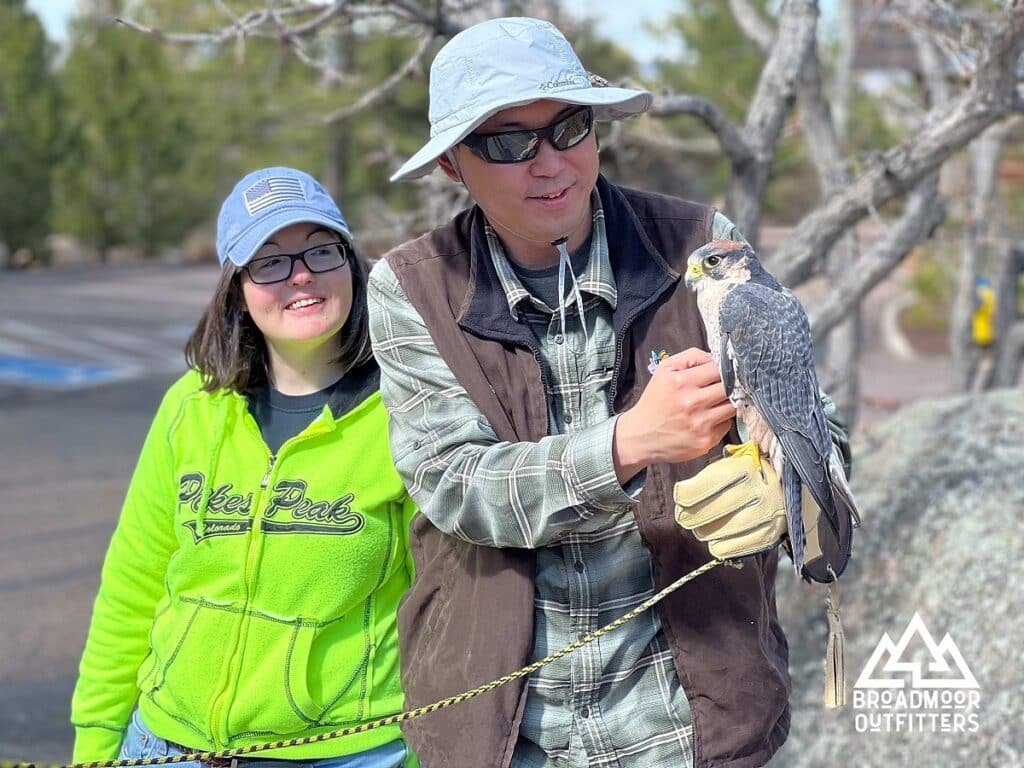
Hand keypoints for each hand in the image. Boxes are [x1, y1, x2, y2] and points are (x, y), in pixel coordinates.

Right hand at [613, 348, 735, 482]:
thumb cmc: (655, 402)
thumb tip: (715, 357)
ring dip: (726, 404)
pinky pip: (727, 425)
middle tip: (719, 389)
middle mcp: (692, 402)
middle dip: (727, 387)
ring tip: (714, 404)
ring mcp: (701, 423)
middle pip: (729, 388)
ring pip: (732, 406)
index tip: (718, 375)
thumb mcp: (664, 371)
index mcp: (681, 382)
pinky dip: (721, 421)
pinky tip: (707, 420)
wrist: (641, 436)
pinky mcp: (705, 440)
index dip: (722, 370)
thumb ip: (690, 357)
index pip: (718, 369)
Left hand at [673, 447, 786, 560]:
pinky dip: (724, 547)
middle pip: (720, 507)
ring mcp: (770, 512)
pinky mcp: (772, 532)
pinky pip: (742, 545)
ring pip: (730, 528)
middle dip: (695, 516)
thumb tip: (683, 489)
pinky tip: (715, 543)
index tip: (679, 497)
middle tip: (683, 518)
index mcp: (748, 466)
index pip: (716, 479)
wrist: (783, 488)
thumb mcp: (731, 462)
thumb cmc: (747, 475)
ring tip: (699, 530)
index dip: (692, 491)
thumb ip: (711, 472)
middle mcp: (761, 489)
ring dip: (708, 532)